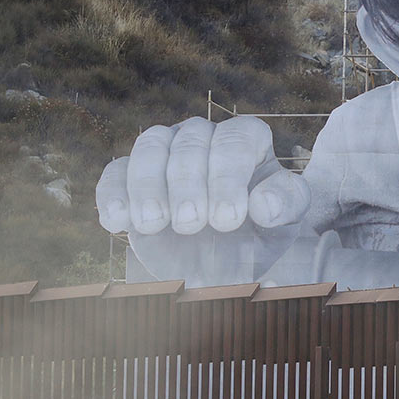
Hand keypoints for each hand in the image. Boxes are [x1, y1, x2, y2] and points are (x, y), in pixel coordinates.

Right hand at [94, 116, 310, 285]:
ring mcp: (164, 151)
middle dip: (187, 185)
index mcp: (246, 139)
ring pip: (149, 147)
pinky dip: (112, 195)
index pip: (235, 140)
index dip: (227, 178)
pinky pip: (114, 173)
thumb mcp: (284, 224)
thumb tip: (263, 204)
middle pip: (189, 143)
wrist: (223, 262)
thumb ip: (286, 206)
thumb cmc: (259, 235)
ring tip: (153, 224)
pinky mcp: (130, 177)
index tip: (227, 220)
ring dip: (148, 186)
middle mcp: (203, 136)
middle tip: (191, 224)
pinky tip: (117, 222)